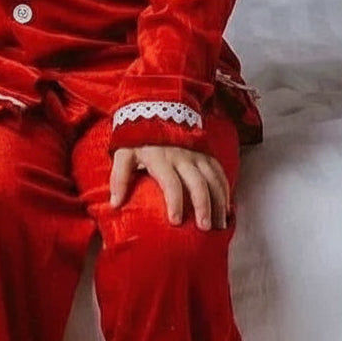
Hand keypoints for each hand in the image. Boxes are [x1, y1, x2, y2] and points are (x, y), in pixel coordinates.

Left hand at [110, 145, 229, 230]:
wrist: (156, 112)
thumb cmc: (137, 140)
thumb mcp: (123, 155)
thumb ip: (119, 178)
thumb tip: (115, 204)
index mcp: (161, 159)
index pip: (171, 183)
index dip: (174, 202)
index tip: (176, 221)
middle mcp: (183, 157)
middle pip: (198, 184)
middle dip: (203, 206)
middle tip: (205, 227)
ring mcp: (197, 155)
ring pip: (213, 180)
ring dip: (219, 202)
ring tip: (219, 224)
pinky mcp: (206, 154)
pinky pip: (220, 173)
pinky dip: (226, 190)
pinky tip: (226, 209)